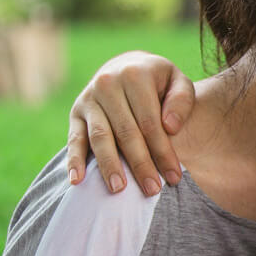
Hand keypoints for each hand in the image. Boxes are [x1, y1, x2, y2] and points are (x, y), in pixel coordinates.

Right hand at [66, 52, 194, 194]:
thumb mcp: (177, 81)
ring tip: (119, 190)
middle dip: (140, 164)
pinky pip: (74, 139)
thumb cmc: (159, 82)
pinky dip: (74, 160)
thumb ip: (181, 101)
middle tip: (152, 190)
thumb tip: (170, 127)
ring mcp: (89, 99)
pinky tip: (78, 181)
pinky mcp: (76, 112)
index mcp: (135, 75)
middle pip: (126, 133)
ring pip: (100, 138)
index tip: (174, 177)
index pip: (150, 122)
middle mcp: (108, 84)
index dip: (163, 152)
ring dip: (109, 166)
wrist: (127, 66)